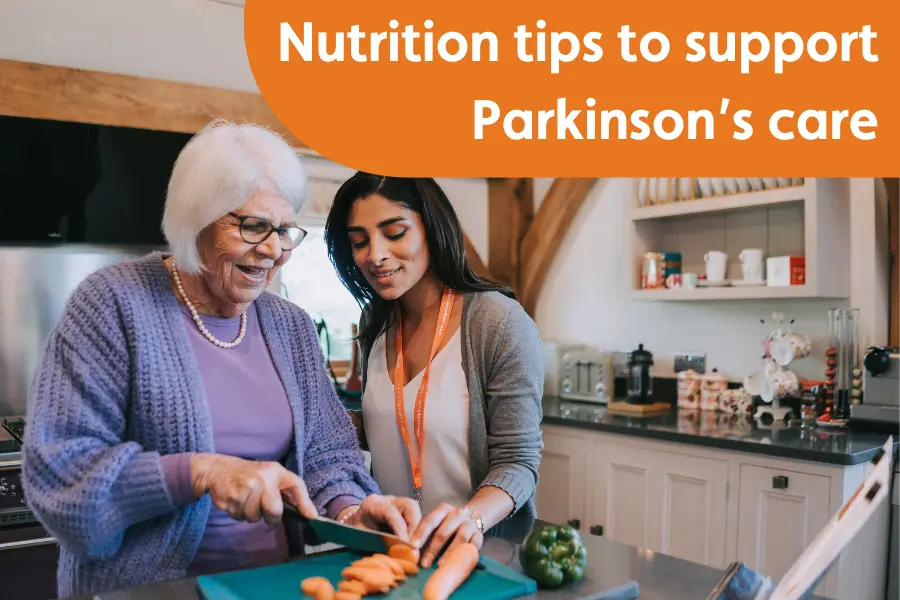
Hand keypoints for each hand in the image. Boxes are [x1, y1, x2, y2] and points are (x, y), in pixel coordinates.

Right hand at [190, 453, 316, 524]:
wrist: (219, 469)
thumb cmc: (250, 475)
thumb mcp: (270, 475)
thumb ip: (285, 491)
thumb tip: (307, 512)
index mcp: (276, 471)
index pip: (296, 485)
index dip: (305, 502)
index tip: (312, 516)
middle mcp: (263, 478)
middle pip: (275, 512)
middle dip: (270, 516)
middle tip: (262, 507)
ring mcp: (247, 488)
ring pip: (255, 517)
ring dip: (250, 513)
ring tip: (246, 498)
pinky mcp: (232, 498)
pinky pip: (240, 517)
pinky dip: (238, 513)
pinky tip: (236, 500)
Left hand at [345, 495, 421, 540]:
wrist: (353, 524)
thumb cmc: (355, 531)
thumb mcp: (360, 536)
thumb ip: (375, 542)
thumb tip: (392, 555)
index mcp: (374, 504)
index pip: (391, 513)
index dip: (400, 529)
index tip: (407, 544)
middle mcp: (389, 500)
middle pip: (409, 505)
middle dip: (415, 525)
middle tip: (415, 544)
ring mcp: (398, 504)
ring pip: (415, 510)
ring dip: (418, 528)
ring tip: (416, 545)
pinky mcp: (403, 511)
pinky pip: (415, 517)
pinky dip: (417, 529)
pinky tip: (415, 542)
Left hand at [412, 503, 483, 567]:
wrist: (474, 514)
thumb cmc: (448, 521)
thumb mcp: (437, 519)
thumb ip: (425, 529)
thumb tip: (409, 545)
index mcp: (444, 509)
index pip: (430, 521)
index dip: (421, 533)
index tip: (413, 546)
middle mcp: (457, 514)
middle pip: (444, 531)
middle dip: (433, 548)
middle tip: (424, 563)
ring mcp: (470, 524)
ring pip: (460, 538)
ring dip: (449, 553)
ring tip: (440, 565)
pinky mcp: (479, 535)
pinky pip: (473, 545)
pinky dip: (465, 554)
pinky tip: (457, 563)